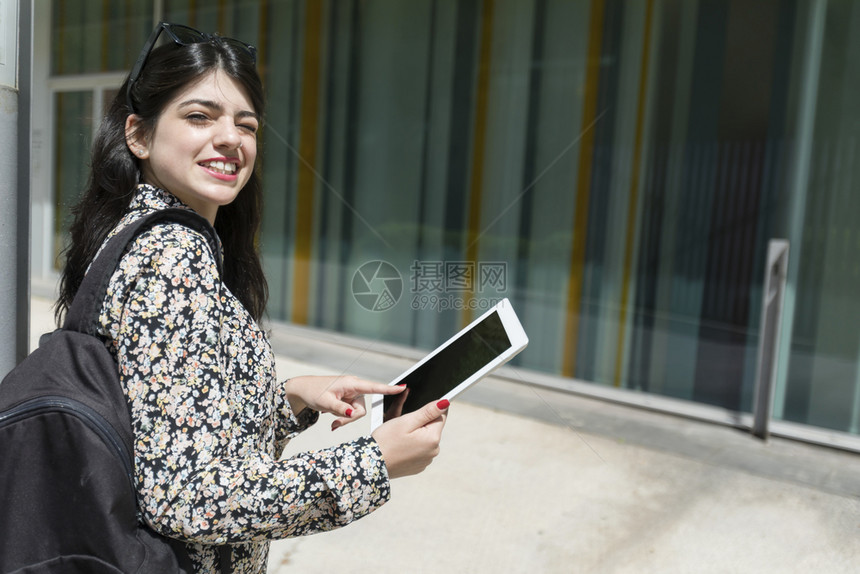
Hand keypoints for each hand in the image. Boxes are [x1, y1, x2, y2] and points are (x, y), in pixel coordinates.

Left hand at [282, 375, 404, 429]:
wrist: (302, 391)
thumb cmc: (313, 392)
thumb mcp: (325, 402)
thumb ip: (340, 409)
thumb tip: (353, 414)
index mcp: (351, 384)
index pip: (374, 387)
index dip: (389, 389)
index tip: (403, 387)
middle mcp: (354, 388)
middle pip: (362, 409)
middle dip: (349, 419)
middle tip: (334, 424)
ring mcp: (351, 394)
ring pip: (356, 413)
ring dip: (344, 420)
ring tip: (331, 419)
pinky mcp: (347, 400)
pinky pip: (350, 413)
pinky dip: (342, 418)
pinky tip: (331, 418)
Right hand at [372, 399, 448, 478]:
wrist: (372, 464)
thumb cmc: (386, 441)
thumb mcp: (406, 421)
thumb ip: (428, 411)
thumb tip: (445, 403)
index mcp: (433, 438)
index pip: (441, 415)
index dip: (427, 411)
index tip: (414, 415)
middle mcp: (434, 451)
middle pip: (433, 427)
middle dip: (420, 423)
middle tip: (402, 426)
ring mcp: (427, 460)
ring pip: (425, 438)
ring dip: (416, 434)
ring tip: (399, 437)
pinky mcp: (419, 466)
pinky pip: (420, 449)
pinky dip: (412, 445)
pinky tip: (400, 446)